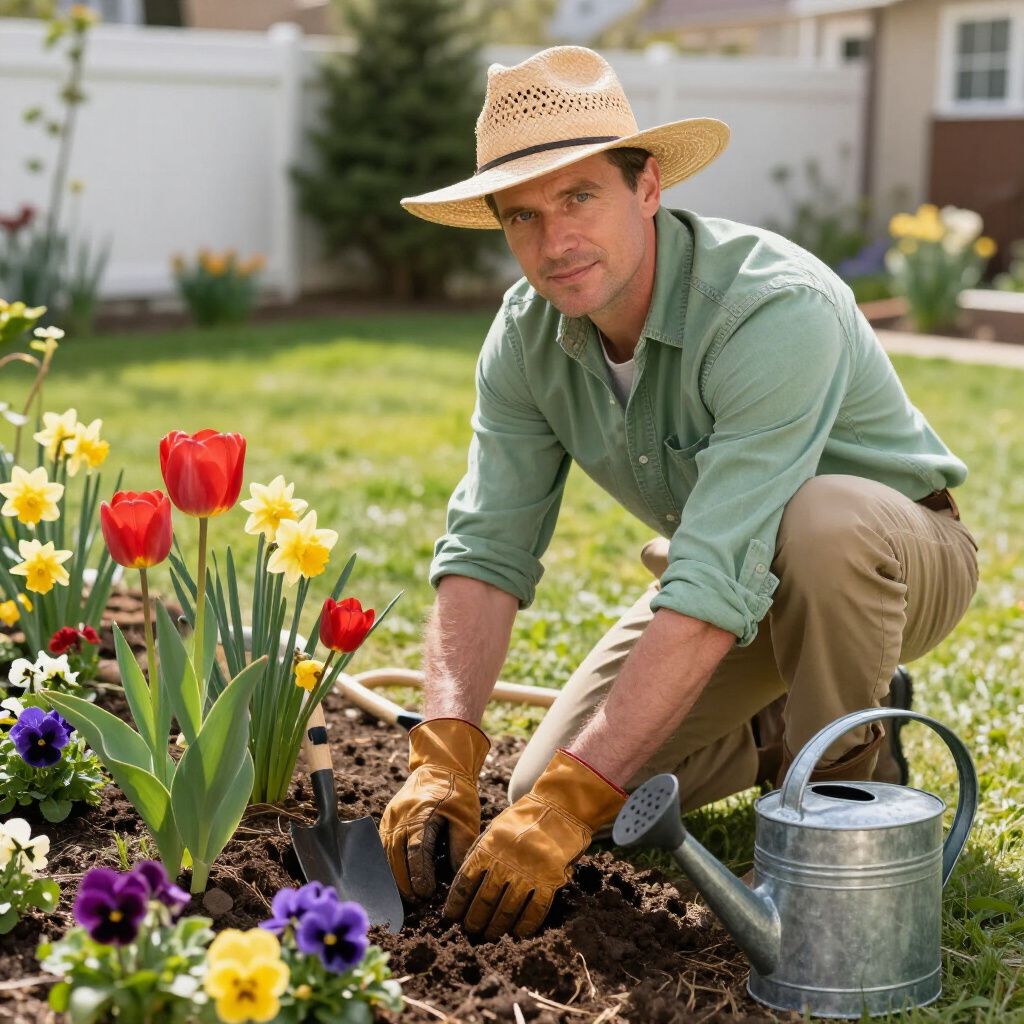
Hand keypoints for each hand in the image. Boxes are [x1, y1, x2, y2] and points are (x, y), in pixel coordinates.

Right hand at [379, 717, 489, 899]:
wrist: (440, 766)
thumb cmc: (456, 793)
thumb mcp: (465, 817)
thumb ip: (460, 846)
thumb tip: (456, 877)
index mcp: (421, 814)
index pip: (417, 850)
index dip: (420, 874)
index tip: (426, 894)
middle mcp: (400, 816)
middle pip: (396, 856)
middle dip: (405, 882)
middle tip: (416, 902)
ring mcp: (390, 817)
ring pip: (387, 853)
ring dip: (396, 876)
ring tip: (408, 896)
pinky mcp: (387, 820)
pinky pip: (384, 846)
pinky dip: (390, 864)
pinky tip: (398, 879)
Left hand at [443, 748, 626, 940]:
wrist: (558, 810)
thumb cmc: (522, 820)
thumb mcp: (494, 829)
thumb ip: (478, 852)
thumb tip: (463, 882)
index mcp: (488, 848)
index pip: (465, 882)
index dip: (456, 903)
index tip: (450, 917)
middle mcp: (505, 863)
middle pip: (484, 900)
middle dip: (474, 920)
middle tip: (470, 931)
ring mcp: (528, 873)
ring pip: (507, 910)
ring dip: (496, 927)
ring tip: (489, 936)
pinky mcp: (550, 880)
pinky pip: (535, 910)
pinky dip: (525, 925)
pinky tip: (518, 934)